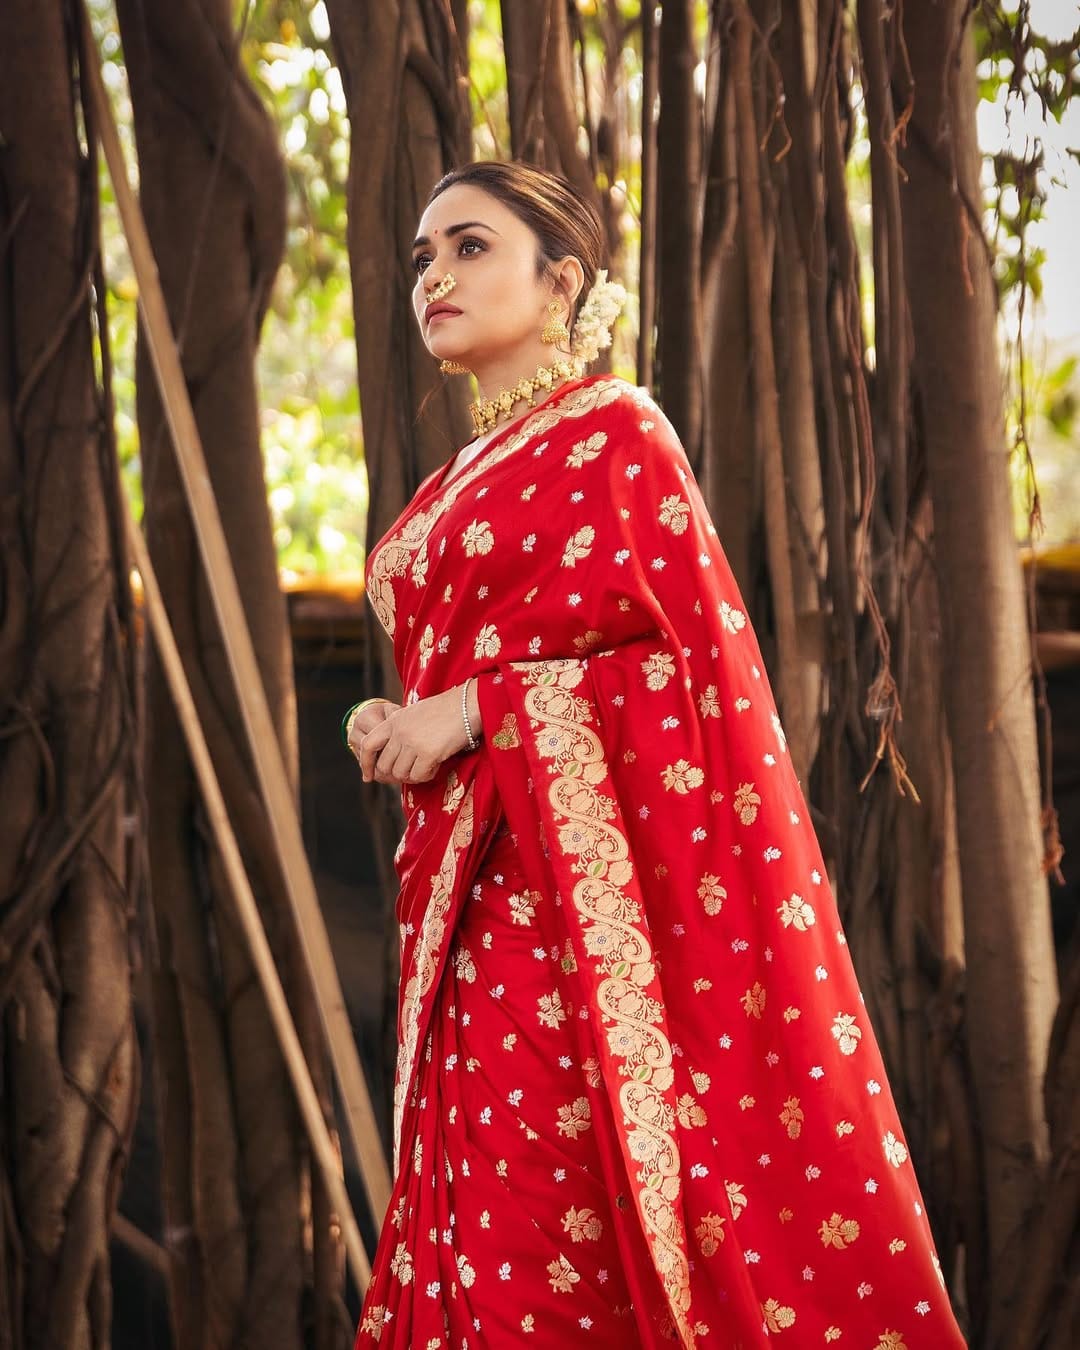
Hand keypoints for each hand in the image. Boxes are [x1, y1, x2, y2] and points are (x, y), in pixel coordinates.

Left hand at [356, 684, 481, 786]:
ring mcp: (412, 743)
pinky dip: (426, 776)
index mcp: (393, 720)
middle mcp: (399, 732)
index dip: (366, 763)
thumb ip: (400, 731)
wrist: (468, 704)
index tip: (369, 776)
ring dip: (412, 776)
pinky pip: (418, 776)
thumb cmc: (446, 709)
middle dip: (394, 774)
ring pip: (400, 774)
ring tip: (425, 767)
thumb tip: (392, 758)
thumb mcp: (414, 714)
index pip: (368, 745)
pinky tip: (435, 766)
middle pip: (384, 765)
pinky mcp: (428, 753)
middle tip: (410, 773)